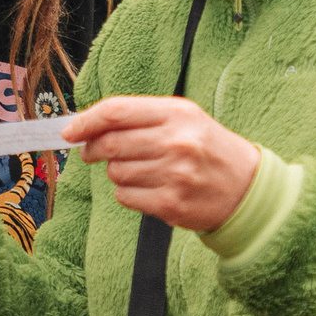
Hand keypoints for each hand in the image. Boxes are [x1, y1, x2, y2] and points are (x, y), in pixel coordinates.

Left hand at [62, 97, 262, 234]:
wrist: (246, 187)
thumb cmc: (206, 148)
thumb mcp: (182, 119)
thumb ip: (138, 117)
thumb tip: (85, 126)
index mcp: (177, 113)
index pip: (116, 112)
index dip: (85, 121)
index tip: (68, 131)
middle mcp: (176, 142)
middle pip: (110, 144)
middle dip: (92, 150)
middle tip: (92, 153)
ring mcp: (174, 174)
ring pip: (115, 173)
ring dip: (117, 173)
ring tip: (141, 170)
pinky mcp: (171, 204)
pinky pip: (125, 197)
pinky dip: (128, 194)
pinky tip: (149, 188)